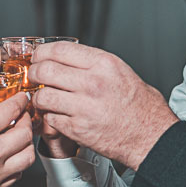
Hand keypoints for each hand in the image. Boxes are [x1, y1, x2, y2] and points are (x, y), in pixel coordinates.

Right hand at [0, 87, 34, 186]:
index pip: (13, 110)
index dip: (20, 100)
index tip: (21, 98)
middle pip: (26, 133)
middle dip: (26, 120)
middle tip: (19, 115)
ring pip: (28, 156)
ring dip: (25, 143)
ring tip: (14, 136)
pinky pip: (17, 174)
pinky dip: (17, 163)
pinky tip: (5, 155)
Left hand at [28, 42, 177, 169]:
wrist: (151, 137)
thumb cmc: (141, 106)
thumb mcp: (121, 71)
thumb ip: (94, 63)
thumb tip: (69, 58)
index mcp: (103, 64)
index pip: (59, 50)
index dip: (42, 53)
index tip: (38, 57)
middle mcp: (93, 83)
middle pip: (45, 70)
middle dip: (34, 73)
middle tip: (34, 77)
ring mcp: (84, 107)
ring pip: (43, 96)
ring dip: (39, 98)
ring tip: (44, 99)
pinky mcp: (78, 129)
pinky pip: (50, 119)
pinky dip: (50, 117)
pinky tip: (56, 116)